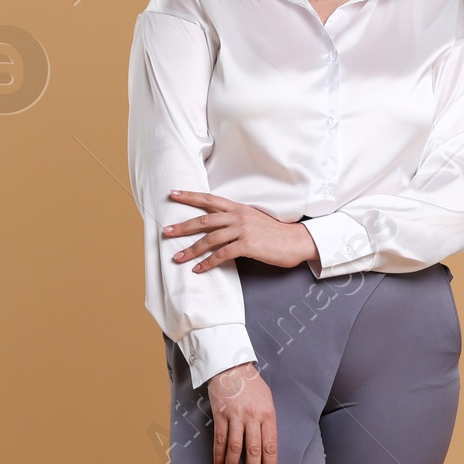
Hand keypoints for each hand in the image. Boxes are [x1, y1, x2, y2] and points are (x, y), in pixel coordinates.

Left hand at [165, 190, 319, 271]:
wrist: (297, 240)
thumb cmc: (276, 233)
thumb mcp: (254, 220)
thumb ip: (236, 220)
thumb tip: (218, 227)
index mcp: (238, 208)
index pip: (209, 200)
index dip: (190, 196)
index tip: (173, 194)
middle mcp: (238, 216)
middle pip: (204, 220)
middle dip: (183, 226)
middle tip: (166, 231)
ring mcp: (242, 230)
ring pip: (210, 239)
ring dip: (191, 250)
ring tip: (178, 258)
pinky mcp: (247, 245)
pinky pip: (222, 255)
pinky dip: (208, 263)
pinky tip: (198, 269)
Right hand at [206, 362, 276, 463]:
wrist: (230, 366)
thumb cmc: (251, 384)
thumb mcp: (267, 400)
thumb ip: (267, 421)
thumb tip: (266, 444)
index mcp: (268, 414)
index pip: (270, 445)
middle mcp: (252, 417)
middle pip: (253, 449)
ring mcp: (235, 416)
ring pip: (235, 447)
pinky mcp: (220, 415)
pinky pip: (219, 438)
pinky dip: (218, 454)